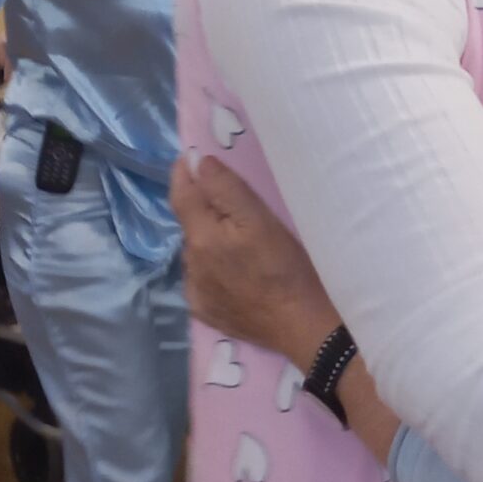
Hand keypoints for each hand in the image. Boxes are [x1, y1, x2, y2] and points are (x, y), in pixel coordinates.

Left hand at [170, 155, 338, 365]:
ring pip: (197, 252)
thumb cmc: (287, 267)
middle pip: (190, 224)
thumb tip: (198, 163)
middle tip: (229, 202)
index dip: (183, 173)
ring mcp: (196, 292)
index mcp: (201, 237)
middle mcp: (190, 264)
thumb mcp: (261, 219)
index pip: (181, 195)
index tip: (191, 157)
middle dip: (202, 208)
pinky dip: (212, 269)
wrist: (301, 324)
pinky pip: (202, 280)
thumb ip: (226, 189)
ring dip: (208, 240)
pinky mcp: (205, 312)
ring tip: (237, 241)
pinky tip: (235, 272)